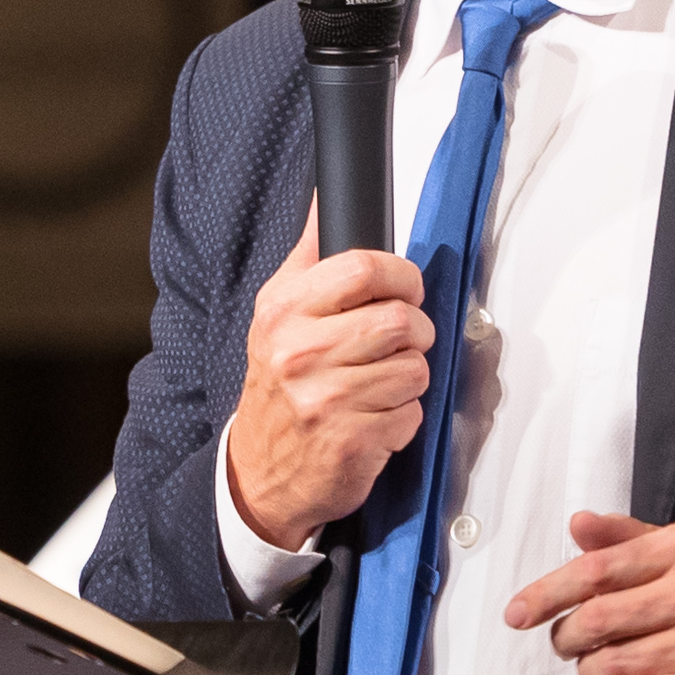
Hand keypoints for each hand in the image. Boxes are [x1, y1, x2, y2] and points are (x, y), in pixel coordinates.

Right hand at [227, 209, 432, 551]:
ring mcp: (326, 400)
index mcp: (283, 312)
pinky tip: (372, 419)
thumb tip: (323, 200)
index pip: (363, 267)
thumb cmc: (277, 389)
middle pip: (402, 319)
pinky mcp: (352, 441)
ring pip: (415, 368)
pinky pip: (412, 413)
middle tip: (394, 344)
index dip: (400, 276)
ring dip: (408, 378)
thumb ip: (307, 258)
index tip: (401, 290)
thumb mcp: (275, 316)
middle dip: (413, 332)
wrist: (259, 474)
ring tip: (377, 386)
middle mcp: (300, 353)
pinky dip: (402, 419)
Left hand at [506, 511, 674, 674]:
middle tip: (567, 642)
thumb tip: (578, 523)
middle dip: (566, 637)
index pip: (597, 570)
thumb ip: (622, 539)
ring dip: (589, 669)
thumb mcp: (672, 555)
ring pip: (612, 663)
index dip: (547, 593)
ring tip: (598, 664)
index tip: (516, 613)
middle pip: (598, 619)